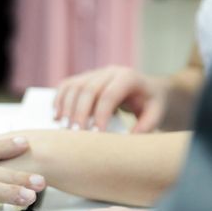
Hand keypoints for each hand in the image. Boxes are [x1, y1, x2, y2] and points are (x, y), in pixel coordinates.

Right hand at [54, 66, 169, 132]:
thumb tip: (127, 139)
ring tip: (64, 128)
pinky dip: (58, 100)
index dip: (100, 114)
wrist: (145, 90)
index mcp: (129, 77)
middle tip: (76, 134)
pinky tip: (56, 117)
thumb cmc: (148, 104)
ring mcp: (94, 73)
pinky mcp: (83, 78)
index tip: (96, 134)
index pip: (109, 94)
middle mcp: (110, 71)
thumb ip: (145, 126)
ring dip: (66, 108)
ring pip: (74, 86)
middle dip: (80, 113)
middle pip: (88, 89)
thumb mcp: (155, 114)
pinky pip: (66, 86)